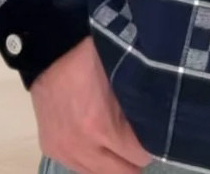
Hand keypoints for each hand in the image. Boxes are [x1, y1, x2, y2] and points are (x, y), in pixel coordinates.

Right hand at [30, 34, 154, 173]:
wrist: (51, 49)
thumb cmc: (92, 57)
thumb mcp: (123, 77)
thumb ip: (138, 105)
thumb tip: (158, 124)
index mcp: (102, 127)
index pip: (139, 157)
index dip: (152, 146)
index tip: (155, 134)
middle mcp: (82, 147)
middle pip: (122, 173)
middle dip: (134, 158)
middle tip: (139, 140)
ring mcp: (64, 151)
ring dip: (112, 162)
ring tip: (117, 141)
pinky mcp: (51, 149)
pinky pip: (79, 168)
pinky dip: (92, 159)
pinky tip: (96, 141)